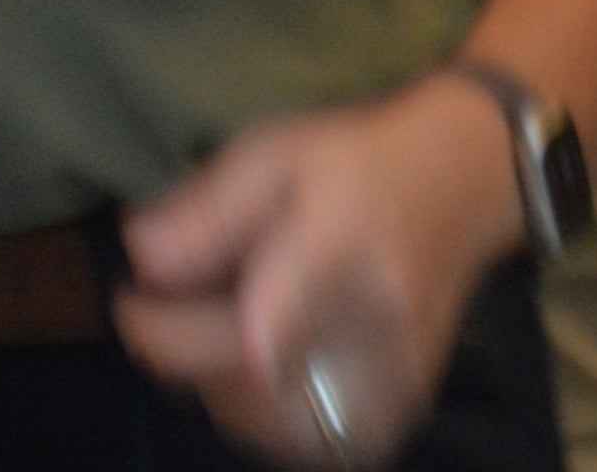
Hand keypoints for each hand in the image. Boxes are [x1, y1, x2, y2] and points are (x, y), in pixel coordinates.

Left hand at [115, 79, 525, 468]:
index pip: (259, 332)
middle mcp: (376, 330)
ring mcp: (397, 380)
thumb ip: (206, 210)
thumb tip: (141, 259)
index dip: (176, 332)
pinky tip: (253, 373)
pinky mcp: (406, 409)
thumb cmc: (355, 162)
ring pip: (283, 430)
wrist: (463, 184)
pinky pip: (322, 444)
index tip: (132, 302)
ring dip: (223, 393)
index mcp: (339, 253)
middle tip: (159, 311)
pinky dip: (272, 422)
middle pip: (256, 387)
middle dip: (187, 357)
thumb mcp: (271, 154)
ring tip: (209, 334)